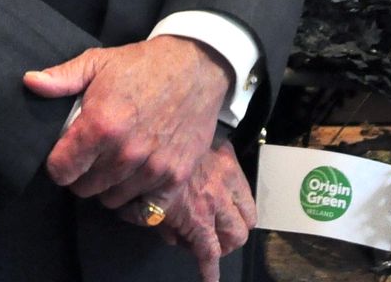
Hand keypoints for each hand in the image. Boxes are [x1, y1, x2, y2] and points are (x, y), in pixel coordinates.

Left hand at [25, 35, 231, 206]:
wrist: (195, 66)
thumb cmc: (142, 64)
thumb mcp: (98, 62)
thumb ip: (62, 78)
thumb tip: (30, 83)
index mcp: (101, 125)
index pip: (61, 171)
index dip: (58, 164)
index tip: (65, 155)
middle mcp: (125, 153)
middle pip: (84, 189)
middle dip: (82, 175)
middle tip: (91, 157)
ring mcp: (153, 168)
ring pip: (112, 200)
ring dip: (109, 187)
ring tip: (114, 165)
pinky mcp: (176, 177)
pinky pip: (146, 211)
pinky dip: (137, 203)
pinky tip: (134, 184)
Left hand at [122, 136, 254, 281]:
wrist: (161, 123)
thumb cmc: (147, 164)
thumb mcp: (141, 200)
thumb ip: (151, 221)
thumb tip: (169, 236)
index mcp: (196, 214)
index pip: (210, 252)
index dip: (211, 271)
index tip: (210, 280)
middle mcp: (217, 199)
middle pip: (237, 237)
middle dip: (224, 246)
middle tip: (208, 242)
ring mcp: (227, 178)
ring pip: (249, 216)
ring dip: (237, 224)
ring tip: (221, 223)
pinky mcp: (230, 158)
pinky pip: (246, 186)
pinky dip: (241, 198)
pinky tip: (229, 198)